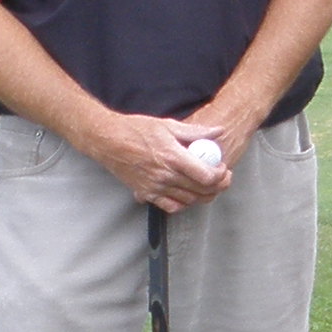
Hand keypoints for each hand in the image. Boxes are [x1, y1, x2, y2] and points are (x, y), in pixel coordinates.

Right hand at [92, 112, 234, 210]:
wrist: (108, 140)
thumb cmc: (136, 129)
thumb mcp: (168, 125)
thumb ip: (195, 132)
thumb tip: (218, 132)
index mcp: (173, 157)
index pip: (206, 176)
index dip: (220, 175)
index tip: (223, 168)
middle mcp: (165, 175)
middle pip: (201, 191)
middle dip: (218, 186)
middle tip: (223, 178)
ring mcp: (155, 187)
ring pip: (189, 201)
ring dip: (203, 196)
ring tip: (209, 186)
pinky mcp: (146, 194)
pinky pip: (171, 206)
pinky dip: (184, 204)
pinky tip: (188, 194)